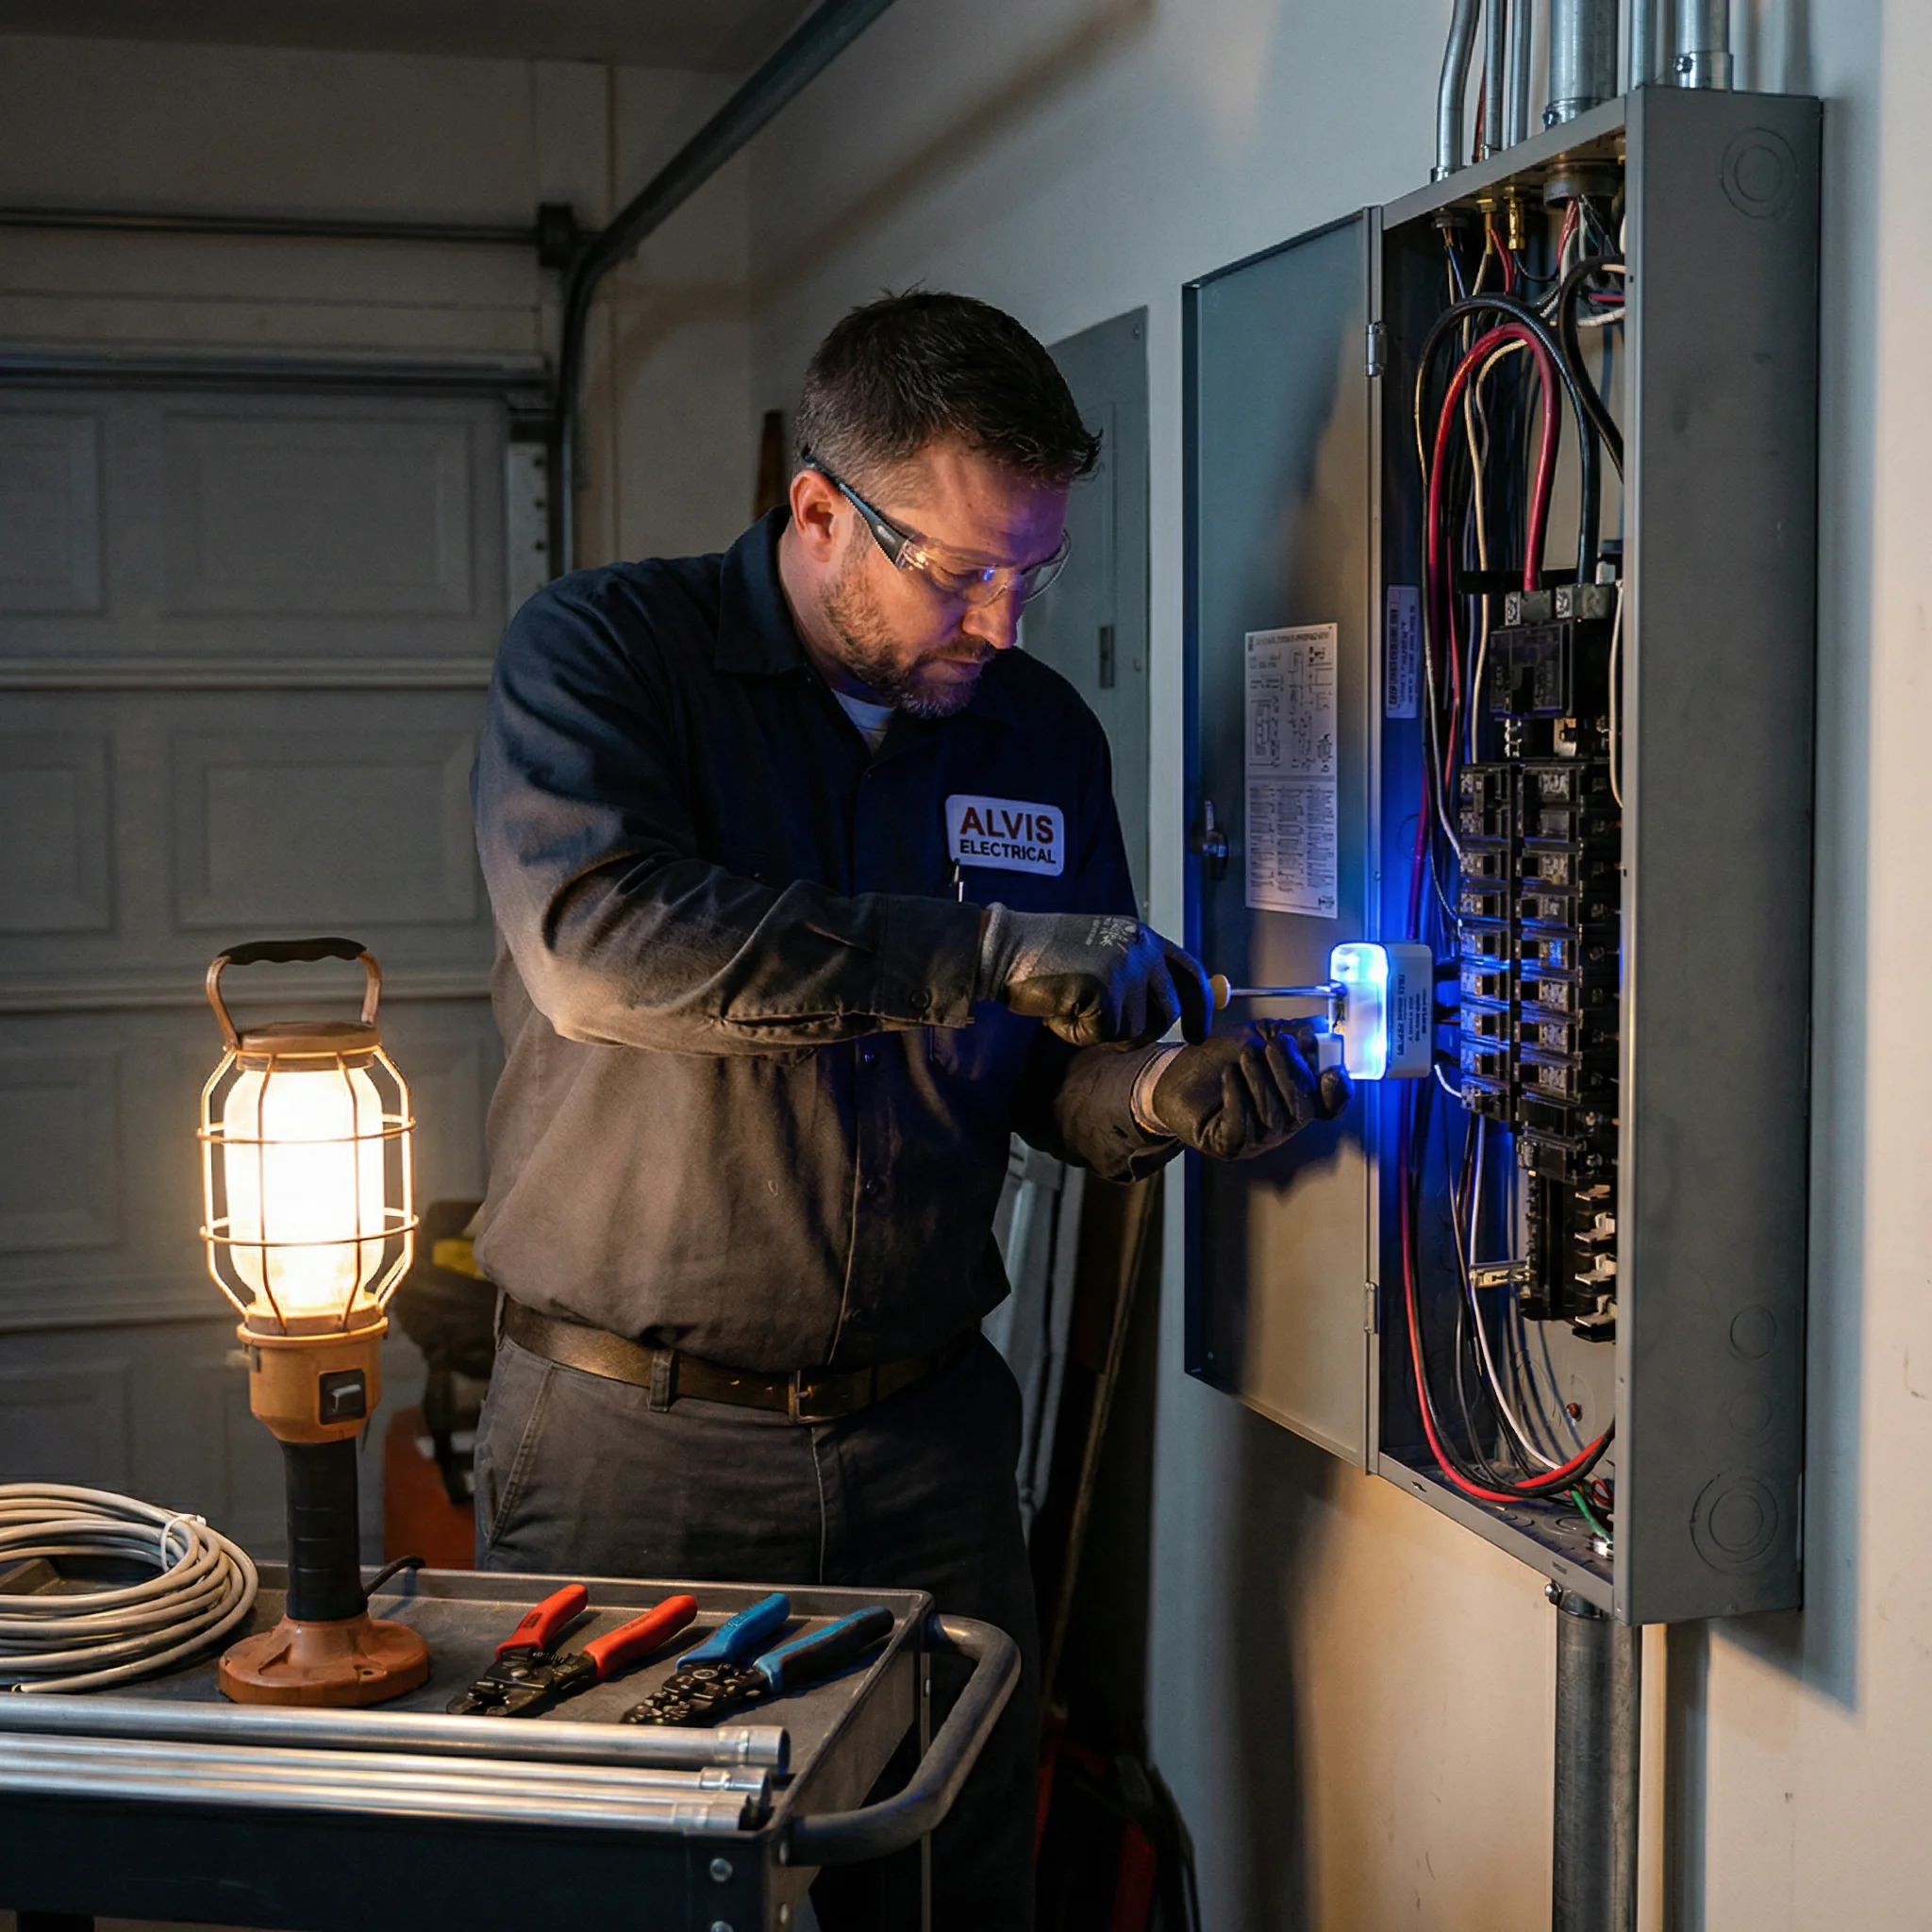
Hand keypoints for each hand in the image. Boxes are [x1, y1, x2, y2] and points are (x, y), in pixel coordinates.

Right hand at [976, 905, 1211, 1047]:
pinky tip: (1059, 1010)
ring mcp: (1125, 970)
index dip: (1200, 1007)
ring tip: (1071, 1005)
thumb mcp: (1101, 952)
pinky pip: (1102, 1035)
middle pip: (1167, 1012)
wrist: (1004, 948)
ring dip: (1102, 1031)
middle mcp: (1141, 949)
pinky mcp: (1106, 992)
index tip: (1198, 1034)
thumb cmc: (1043, 954)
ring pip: (1135, 1029)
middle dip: (1141, 1032)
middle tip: (1107, 1031)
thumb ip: (1134, 973)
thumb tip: (1166, 1012)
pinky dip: (1076, 1033)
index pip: (1190, 973)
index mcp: (1142, 936)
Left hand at [1145, 1020, 1350, 1158]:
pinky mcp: (1228, 1145)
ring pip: (1274, 1116)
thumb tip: (1318, 1028)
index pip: (1329, 1104)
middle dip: (1291, 1073)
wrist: (1171, 1073)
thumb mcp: (1257, 1035)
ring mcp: (1256, 1138)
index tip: (1329, 1069)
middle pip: (1304, 1107)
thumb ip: (1290, 1031)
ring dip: (1260, 1080)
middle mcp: (1281, 1123)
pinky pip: (1242, 1127)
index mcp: (1294, 1098)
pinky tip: (1228, 1075)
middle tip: (1272, 1045)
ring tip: (1244, 1055)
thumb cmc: (1216, 1058)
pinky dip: (1238, 1098)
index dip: (1337, 1090)